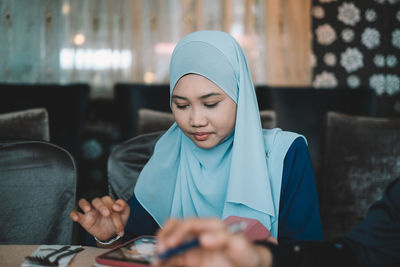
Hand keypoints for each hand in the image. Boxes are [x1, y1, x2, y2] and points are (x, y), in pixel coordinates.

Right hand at [69, 196, 129, 240]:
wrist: (111, 234)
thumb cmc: (116, 221)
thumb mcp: (124, 213)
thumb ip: (124, 206)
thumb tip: (117, 205)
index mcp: (108, 202)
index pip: (110, 201)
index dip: (113, 204)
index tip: (117, 209)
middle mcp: (98, 205)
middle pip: (97, 200)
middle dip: (102, 207)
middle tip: (107, 215)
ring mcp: (90, 211)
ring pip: (83, 202)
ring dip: (85, 204)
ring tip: (88, 209)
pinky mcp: (83, 219)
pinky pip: (75, 213)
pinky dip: (74, 214)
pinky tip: (76, 217)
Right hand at [155, 218, 273, 266]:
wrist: (246, 265)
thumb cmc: (244, 254)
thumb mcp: (240, 247)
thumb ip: (225, 240)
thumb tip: (203, 239)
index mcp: (210, 225)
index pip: (189, 223)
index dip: (178, 232)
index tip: (172, 244)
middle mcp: (198, 232)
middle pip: (175, 227)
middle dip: (165, 236)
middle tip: (161, 250)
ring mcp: (192, 244)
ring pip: (171, 240)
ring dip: (161, 248)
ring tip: (157, 261)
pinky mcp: (189, 257)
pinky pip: (173, 256)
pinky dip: (164, 260)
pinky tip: (160, 265)